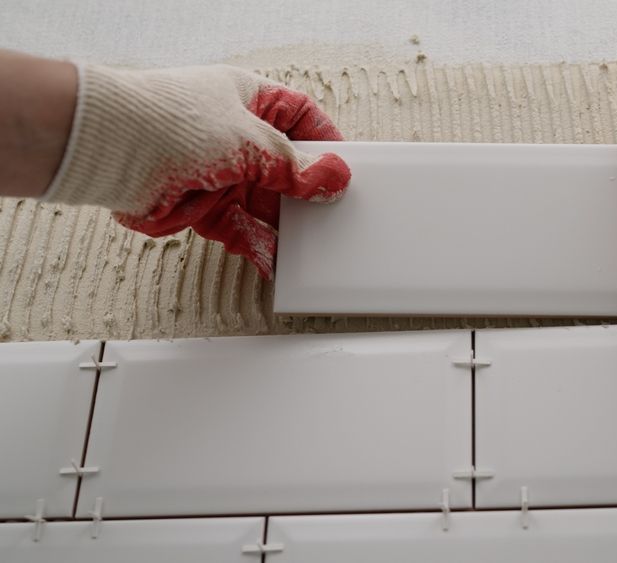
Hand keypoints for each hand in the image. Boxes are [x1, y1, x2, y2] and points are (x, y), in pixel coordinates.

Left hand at [44, 64, 349, 278]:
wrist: (106, 152)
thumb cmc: (168, 123)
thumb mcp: (250, 140)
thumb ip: (295, 166)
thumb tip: (334, 177)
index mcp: (247, 100)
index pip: (300, 116)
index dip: (326, 141)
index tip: (348, 167)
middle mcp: (233, 134)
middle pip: (286, 167)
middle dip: (307, 191)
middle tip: (331, 210)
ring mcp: (217, 172)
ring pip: (265, 203)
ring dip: (285, 223)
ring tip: (309, 243)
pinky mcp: (200, 207)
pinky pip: (240, 230)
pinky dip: (258, 245)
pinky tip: (276, 259)